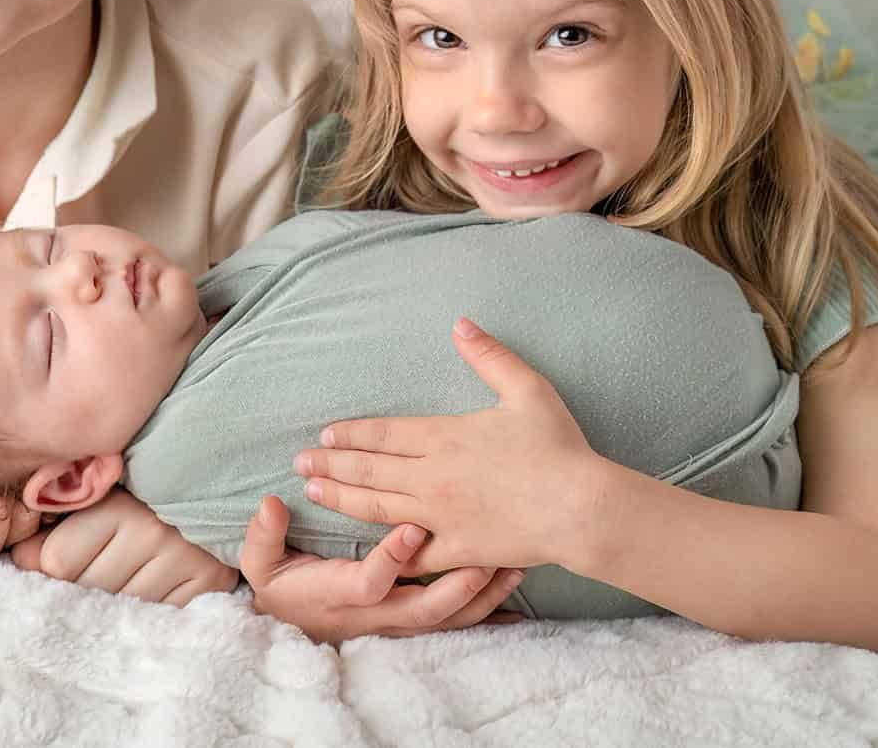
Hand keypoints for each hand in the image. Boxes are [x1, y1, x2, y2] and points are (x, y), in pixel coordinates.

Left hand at [10, 488, 235, 604]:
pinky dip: (147, 610)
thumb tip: (22, 560)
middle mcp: (153, 533)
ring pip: (119, 610)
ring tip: (125, 576)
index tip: (60, 557)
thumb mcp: (98, 495)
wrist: (217, 478)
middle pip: (85, 590)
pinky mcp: (208, 586)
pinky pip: (155, 617)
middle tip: (95, 568)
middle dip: (81, 586)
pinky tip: (150, 585)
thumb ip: (55, 522)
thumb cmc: (144, 489)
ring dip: (113, 602)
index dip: (51, 564)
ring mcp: (184, 562)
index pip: (57, 562)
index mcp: (119, 505)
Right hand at [240, 495, 524, 644]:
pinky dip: (487, 605)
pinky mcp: (414, 620)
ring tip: (513, 566)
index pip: (372, 581)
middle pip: (425, 609)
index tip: (411, 527)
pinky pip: (457, 620)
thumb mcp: (262, 563)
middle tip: (485, 558)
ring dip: (482, 594)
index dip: (391, 557)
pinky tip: (512, 581)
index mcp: (342, 593)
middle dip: (458, 585)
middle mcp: (377, 612)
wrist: (292, 625)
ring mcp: (399, 619)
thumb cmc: (282, 585)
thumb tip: (270, 504)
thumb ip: (265, 536)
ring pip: (448, 617)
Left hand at [292, 318, 599, 573]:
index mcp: (444, 437)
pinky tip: (362, 547)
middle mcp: (432, 477)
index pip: (382, 433)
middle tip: (298, 464)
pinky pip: (410, 554)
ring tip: (313, 493)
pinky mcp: (456, 550)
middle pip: (368, 470)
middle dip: (329, 465)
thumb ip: (489, 356)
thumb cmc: (558, 446)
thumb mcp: (527, 388)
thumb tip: (460, 323)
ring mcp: (440, 517)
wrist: (579, 507)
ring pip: (376, 509)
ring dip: (340, 499)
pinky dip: (384, 550)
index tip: (324, 434)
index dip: (349, 434)